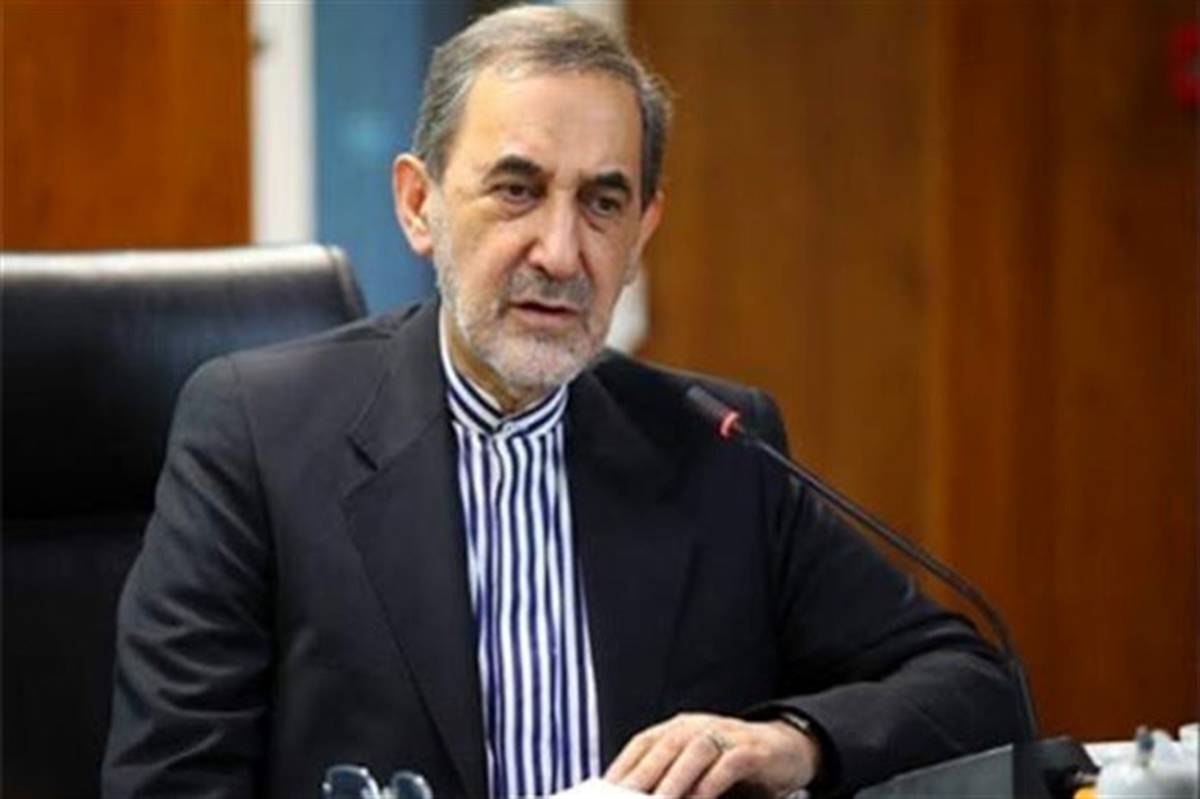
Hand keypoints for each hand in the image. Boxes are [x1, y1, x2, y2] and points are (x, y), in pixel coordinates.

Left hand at [603, 712, 820, 797]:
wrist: (786, 750)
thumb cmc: (731, 765)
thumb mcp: (696, 770)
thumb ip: (668, 780)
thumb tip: (635, 797)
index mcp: (679, 728)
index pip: (643, 743)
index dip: (622, 766)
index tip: (603, 791)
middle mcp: (699, 726)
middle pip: (665, 746)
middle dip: (642, 775)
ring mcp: (728, 735)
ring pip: (695, 751)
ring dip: (674, 779)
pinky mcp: (754, 750)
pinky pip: (730, 762)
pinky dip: (712, 781)